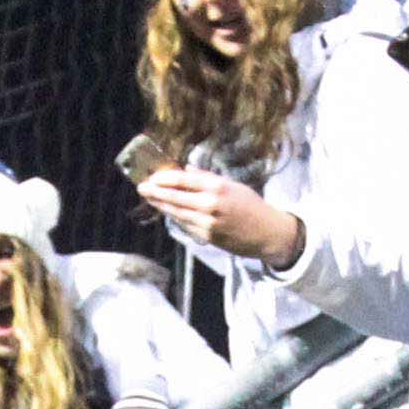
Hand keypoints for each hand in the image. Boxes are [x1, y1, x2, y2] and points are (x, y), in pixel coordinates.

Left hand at [139, 167, 303, 267]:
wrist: (267, 233)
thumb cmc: (251, 206)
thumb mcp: (232, 185)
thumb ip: (207, 178)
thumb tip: (185, 171)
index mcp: (216, 187)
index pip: (182, 180)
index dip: (163, 178)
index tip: (152, 177)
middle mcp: (209, 204)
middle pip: (174, 197)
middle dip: (155, 192)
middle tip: (142, 188)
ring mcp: (207, 222)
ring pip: (176, 213)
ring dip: (161, 206)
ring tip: (150, 199)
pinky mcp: (207, 237)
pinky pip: (186, 225)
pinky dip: (176, 218)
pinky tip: (169, 212)